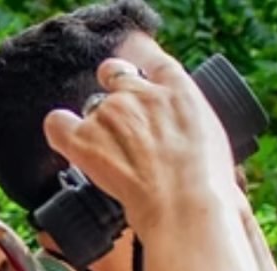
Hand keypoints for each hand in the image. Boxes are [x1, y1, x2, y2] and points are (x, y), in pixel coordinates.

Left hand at [42, 44, 234, 234]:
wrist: (185, 206)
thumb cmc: (210, 187)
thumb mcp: (218, 144)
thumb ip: (199, 140)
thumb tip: (201, 163)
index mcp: (178, 89)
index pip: (150, 57)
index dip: (138, 65)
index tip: (138, 82)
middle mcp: (139, 92)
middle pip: (113, 74)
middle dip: (117, 96)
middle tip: (126, 129)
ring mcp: (110, 113)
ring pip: (91, 107)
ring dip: (98, 127)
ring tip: (114, 160)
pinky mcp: (85, 139)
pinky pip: (58, 124)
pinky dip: (62, 132)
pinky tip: (74, 146)